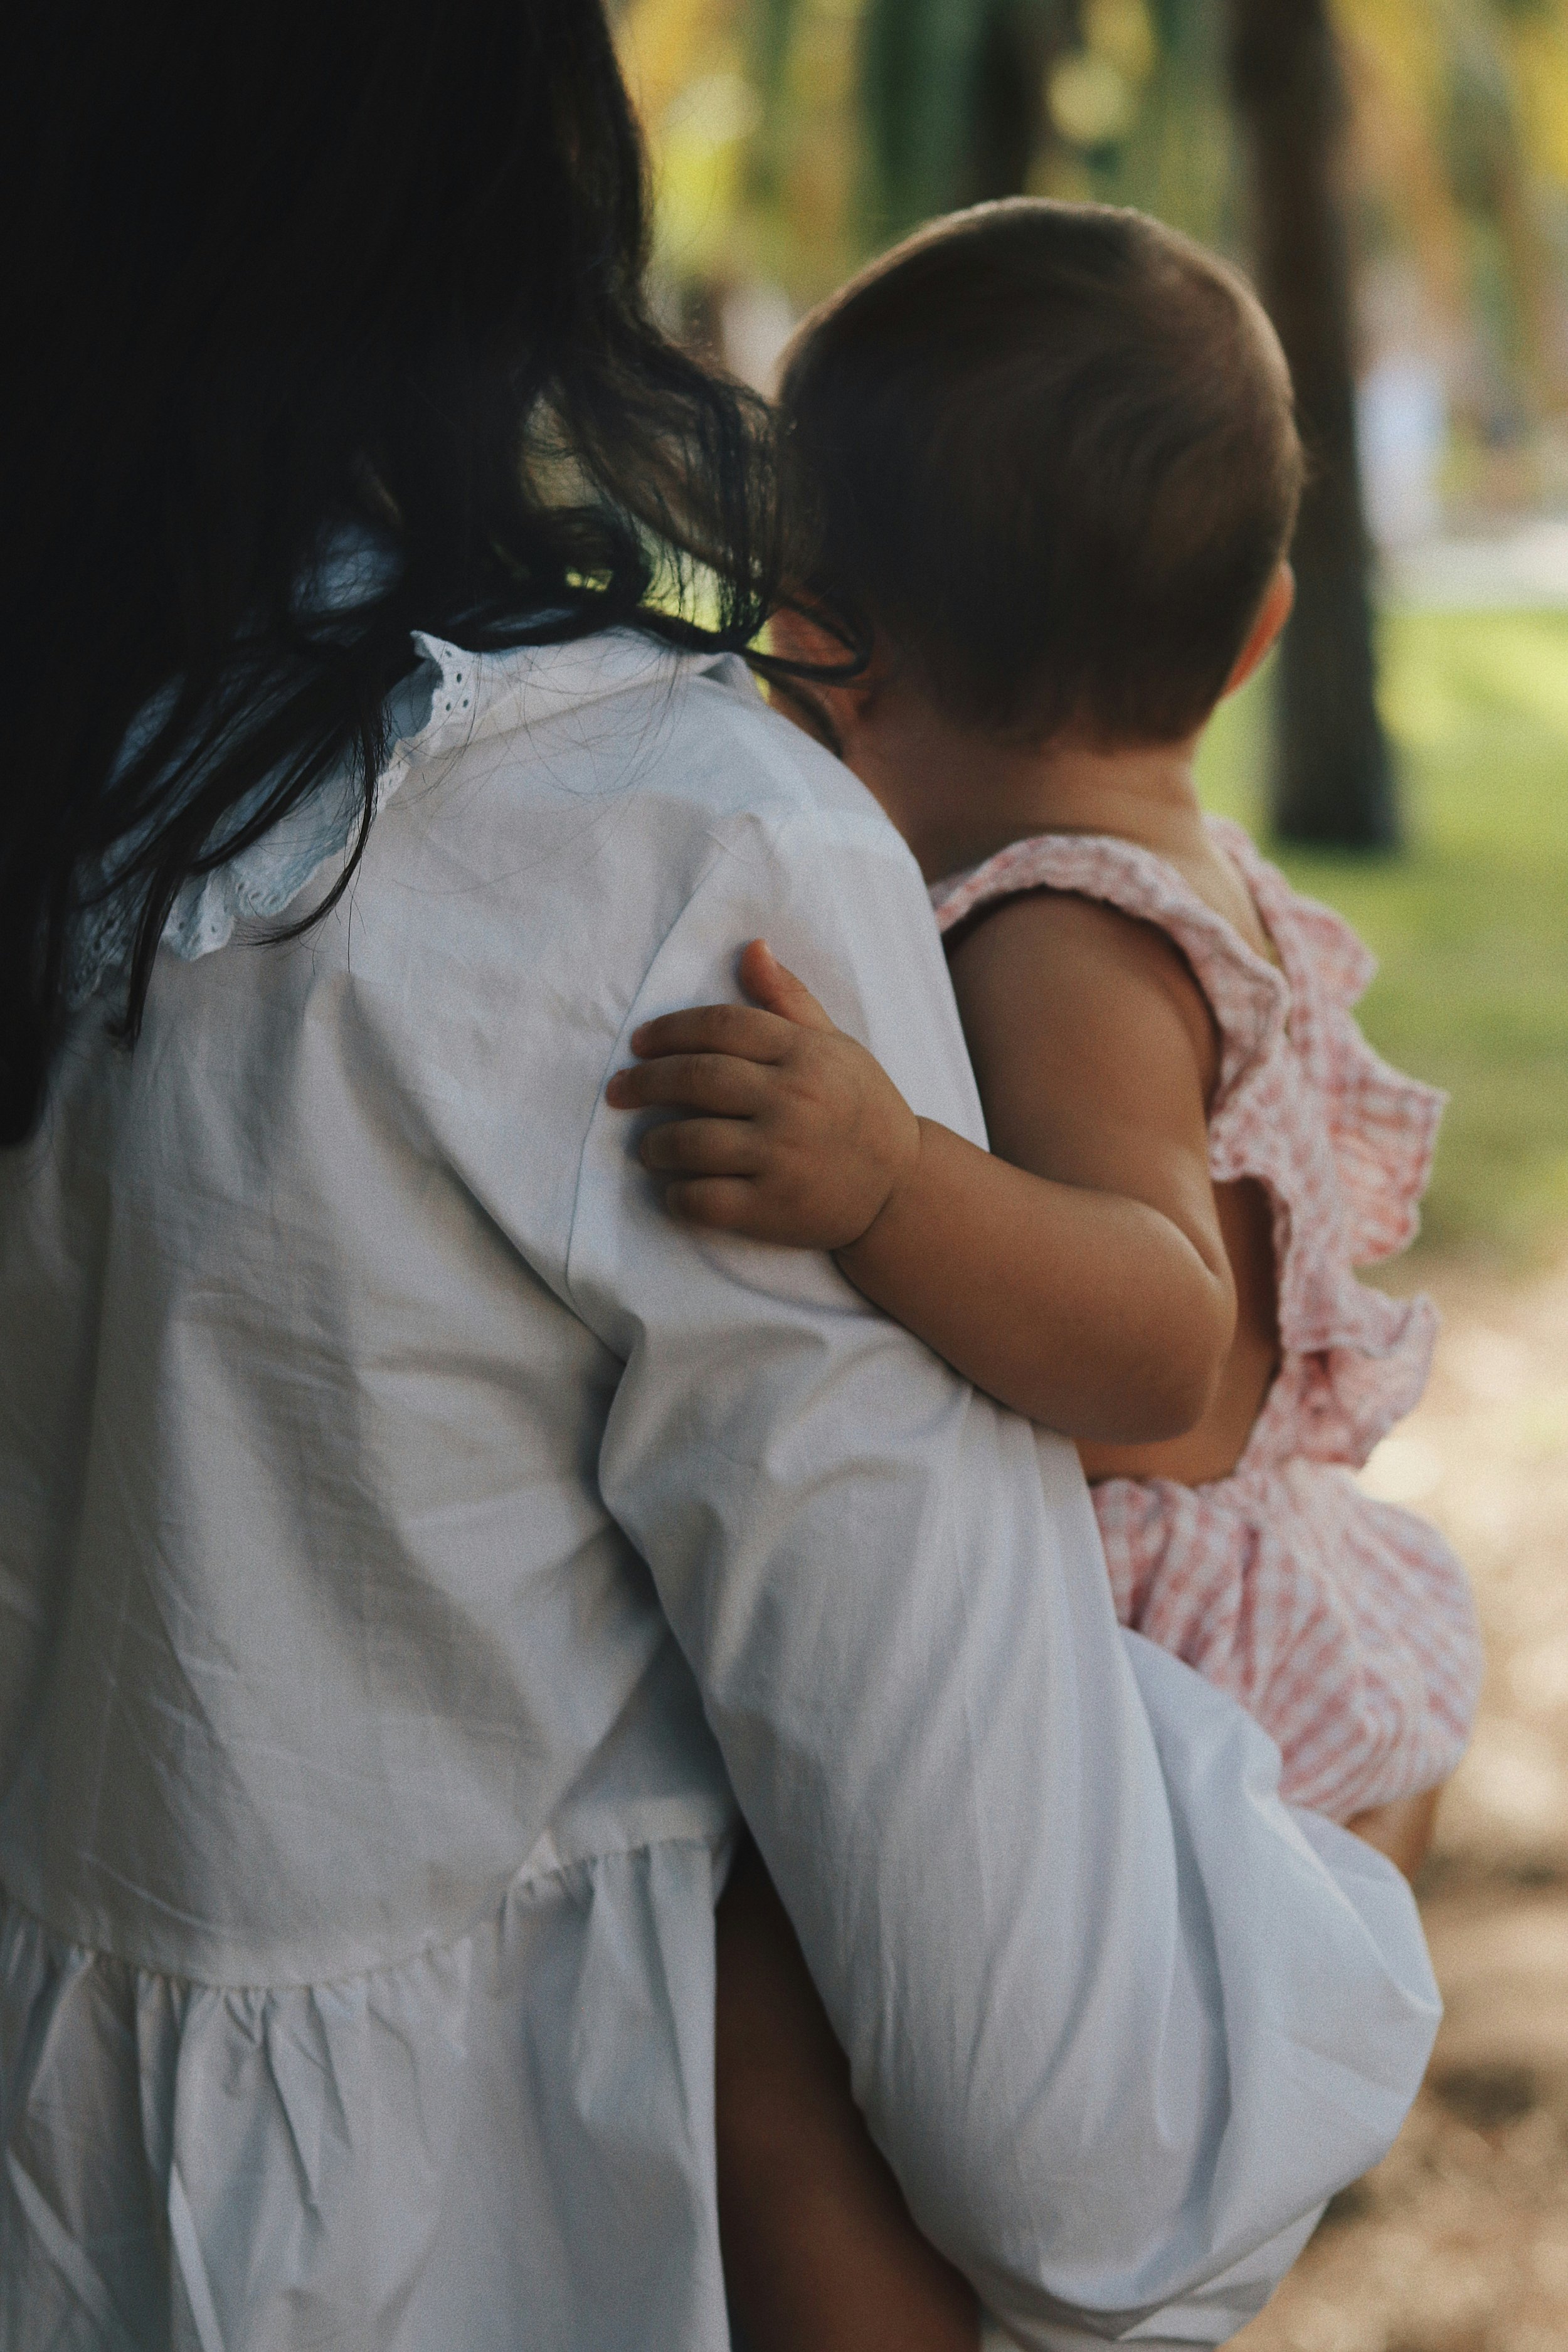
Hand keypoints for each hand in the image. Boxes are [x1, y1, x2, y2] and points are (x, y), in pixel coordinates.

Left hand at [605, 940, 920, 1247]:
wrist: (902, 1188)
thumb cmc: (861, 1108)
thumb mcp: (835, 1045)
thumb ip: (788, 999)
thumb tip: (750, 947)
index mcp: (803, 1054)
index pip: (720, 1026)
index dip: (669, 1030)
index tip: (640, 1044)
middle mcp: (791, 1099)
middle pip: (695, 1078)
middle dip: (644, 1082)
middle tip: (619, 1091)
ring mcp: (782, 1155)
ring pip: (690, 1140)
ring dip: (654, 1144)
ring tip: (648, 1147)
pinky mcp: (773, 1207)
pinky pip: (704, 1199)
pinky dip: (678, 1196)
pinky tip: (676, 1190)